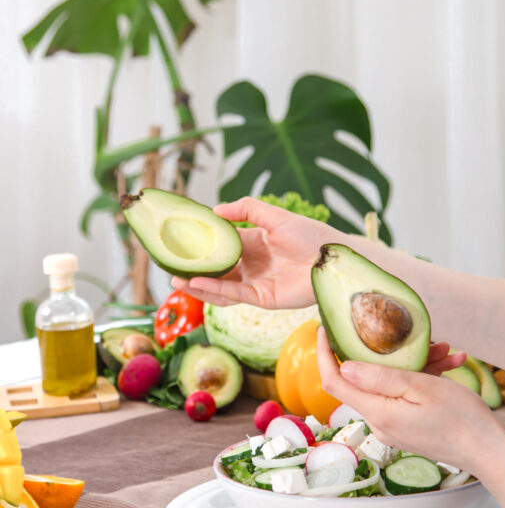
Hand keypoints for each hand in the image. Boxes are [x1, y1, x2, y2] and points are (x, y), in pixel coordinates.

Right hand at [170, 197, 339, 308]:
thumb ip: (246, 209)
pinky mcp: (263, 298)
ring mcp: (256, 282)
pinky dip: (214, 290)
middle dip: (193, 268)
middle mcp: (251, 264)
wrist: (333, 258)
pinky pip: (234, 295)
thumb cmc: (310, 234)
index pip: (220, 245)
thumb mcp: (275, 215)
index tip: (177, 240)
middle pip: (216, 269)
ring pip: (220, 286)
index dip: (200, 244)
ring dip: (198, 284)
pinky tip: (197, 282)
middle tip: (169, 265)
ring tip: (176, 278)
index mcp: (253, 243)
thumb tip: (215, 210)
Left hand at [316, 328, 504, 472]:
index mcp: (378, 412)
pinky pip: (406, 396)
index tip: (325, 331)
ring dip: (417, 364)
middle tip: (420, 339)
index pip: (334, 382)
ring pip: (392, 385)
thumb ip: (380, 378)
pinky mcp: (408, 427)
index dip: (325, 355)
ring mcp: (394, 426)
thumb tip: (345, 367)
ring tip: (446, 352)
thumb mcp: (421, 388)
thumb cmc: (462, 419)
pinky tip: (449, 366)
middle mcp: (380, 422)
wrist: (489, 451)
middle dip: (389, 354)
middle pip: (368, 380)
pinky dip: (424, 379)